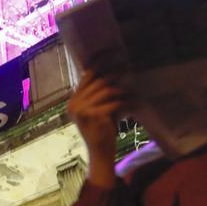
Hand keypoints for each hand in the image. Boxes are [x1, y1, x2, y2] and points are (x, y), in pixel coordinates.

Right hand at [67, 71, 123, 186]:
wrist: (100, 153)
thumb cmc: (102, 130)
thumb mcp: (97, 109)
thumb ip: (99, 94)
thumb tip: (115, 71)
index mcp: (73, 101)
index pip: (87, 76)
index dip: (100, 63)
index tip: (113, 52)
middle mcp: (74, 104)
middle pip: (99, 81)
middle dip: (116, 76)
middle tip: (130, 71)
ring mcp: (82, 110)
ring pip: (107, 91)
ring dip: (123, 92)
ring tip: (133, 94)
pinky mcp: (94, 115)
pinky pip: (114, 102)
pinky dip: (126, 103)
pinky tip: (133, 105)